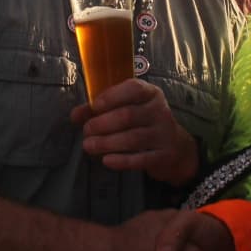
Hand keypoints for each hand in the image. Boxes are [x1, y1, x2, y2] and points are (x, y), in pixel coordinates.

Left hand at [74, 78, 198, 184]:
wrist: (175, 148)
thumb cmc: (144, 123)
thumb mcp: (128, 109)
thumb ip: (100, 109)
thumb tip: (75, 115)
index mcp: (151, 94)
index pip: (134, 89)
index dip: (112, 96)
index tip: (94, 106)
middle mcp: (159, 111)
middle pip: (128, 115)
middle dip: (103, 123)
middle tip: (86, 130)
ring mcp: (164, 134)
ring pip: (133, 138)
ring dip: (107, 143)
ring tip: (89, 146)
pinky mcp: (164, 155)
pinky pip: (141, 159)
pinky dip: (122, 161)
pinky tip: (107, 160)